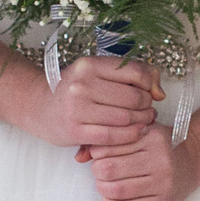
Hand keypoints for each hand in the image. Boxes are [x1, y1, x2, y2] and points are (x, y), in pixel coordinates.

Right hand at [39, 52, 158, 157]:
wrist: (39, 107)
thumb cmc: (74, 90)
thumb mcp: (96, 73)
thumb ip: (132, 75)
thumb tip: (160, 93)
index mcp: (89, 65)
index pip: (135, 72)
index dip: (150, 84)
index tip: (150, 91)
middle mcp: (82, 84)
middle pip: (133, 97)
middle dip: (147, 105)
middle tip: (148, 109)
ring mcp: (77, 109)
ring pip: (126, 117)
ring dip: (142, 121)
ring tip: (144, 120)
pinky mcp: (75, 131)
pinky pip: (114, 136)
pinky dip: (130, 135)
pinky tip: (135, 132)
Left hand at [88, 120, 199, 200]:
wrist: (195, 157)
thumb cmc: (162, 144)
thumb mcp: (142, 131)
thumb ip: (113, 139)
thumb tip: (80, 155)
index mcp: (152, 137)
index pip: (109, 147)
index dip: (96, 153)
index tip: (98, 156)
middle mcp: (160, 159)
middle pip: (109, 169)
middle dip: (97, 172)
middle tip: (99, 172)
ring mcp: (163, 182)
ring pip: (117, 189)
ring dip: (103, 189)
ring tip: (105, 185)